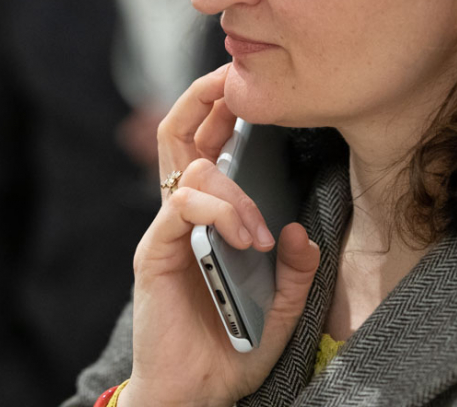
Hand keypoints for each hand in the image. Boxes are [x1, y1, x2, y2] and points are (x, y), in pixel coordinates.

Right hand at [119, 64, 320, 406]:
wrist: (194, 394)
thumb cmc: (230, 348)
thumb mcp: (281, 310)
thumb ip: (295, 272)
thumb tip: (302, 232)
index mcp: (210, 218)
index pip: (210, 145)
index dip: (224, 108)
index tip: (251, 83)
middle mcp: (184, 215)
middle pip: (180, 135)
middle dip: (204, 98)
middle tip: (232, 80)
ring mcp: (167, 231)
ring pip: (188, 167)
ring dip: (233, 187)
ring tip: (260, 231)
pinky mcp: (154, 252)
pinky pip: (181, 208)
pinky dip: (218, 211)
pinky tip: (246, 237)